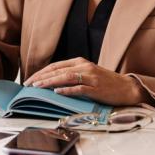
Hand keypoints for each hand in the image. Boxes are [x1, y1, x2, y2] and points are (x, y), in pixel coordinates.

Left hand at [23, 57, 145, 105]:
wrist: (126, 87)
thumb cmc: (105, 82)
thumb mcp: (88, 74)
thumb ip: (72, 74)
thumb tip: (52, 82)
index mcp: (81, 62)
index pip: (56, 65)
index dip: (42, 72)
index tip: (30, 79)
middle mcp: (85, 67)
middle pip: (58, 70)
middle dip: (41, 77)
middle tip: (28, 84)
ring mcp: (91, 77)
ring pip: (66, 77)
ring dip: (50, 82)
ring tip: (38, 87)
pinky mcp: (96, 88)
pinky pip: (79, 88)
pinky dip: (67, 90)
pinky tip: (57, 92)